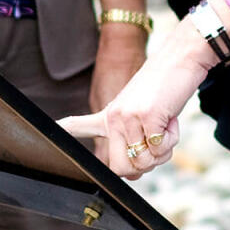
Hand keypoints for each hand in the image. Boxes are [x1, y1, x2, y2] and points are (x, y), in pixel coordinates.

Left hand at [58, 14, 212, 178]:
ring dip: (162, 151)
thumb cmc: (165, 87)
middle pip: (121, 169)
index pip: (77, 125)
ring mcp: (127, 117)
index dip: (63, 131)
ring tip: (164, 124)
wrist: (180, 57)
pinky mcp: (146, 116)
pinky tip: (170, 119)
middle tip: (156, 143)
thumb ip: (132, 136)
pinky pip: (160, 150)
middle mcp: (113, 117)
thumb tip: (134, 171)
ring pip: (144, 163)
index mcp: (108, 114)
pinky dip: (172, 140)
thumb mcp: (140, 110)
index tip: (49, 132)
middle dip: (144, 165)